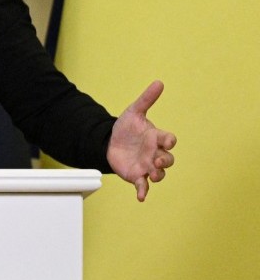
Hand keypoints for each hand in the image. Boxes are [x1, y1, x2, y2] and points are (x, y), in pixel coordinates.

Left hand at [106, 80, 176, 201]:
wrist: (110, 142)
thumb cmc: (127, 128)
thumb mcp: (134, 112)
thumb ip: (146, 100)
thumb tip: (159, 82)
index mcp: (156, 138)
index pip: (169, 140)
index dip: (169, 141)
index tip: (166, 141)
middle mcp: (155, 153)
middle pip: (168, 159)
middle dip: (165, 160)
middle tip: (158, 159)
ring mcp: (147, 166)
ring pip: (159, 174)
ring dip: (158, 175)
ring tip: (151, 175)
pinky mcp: (137, 176)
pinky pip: (143, 186)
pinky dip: (143, 192)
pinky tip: (141, 197)